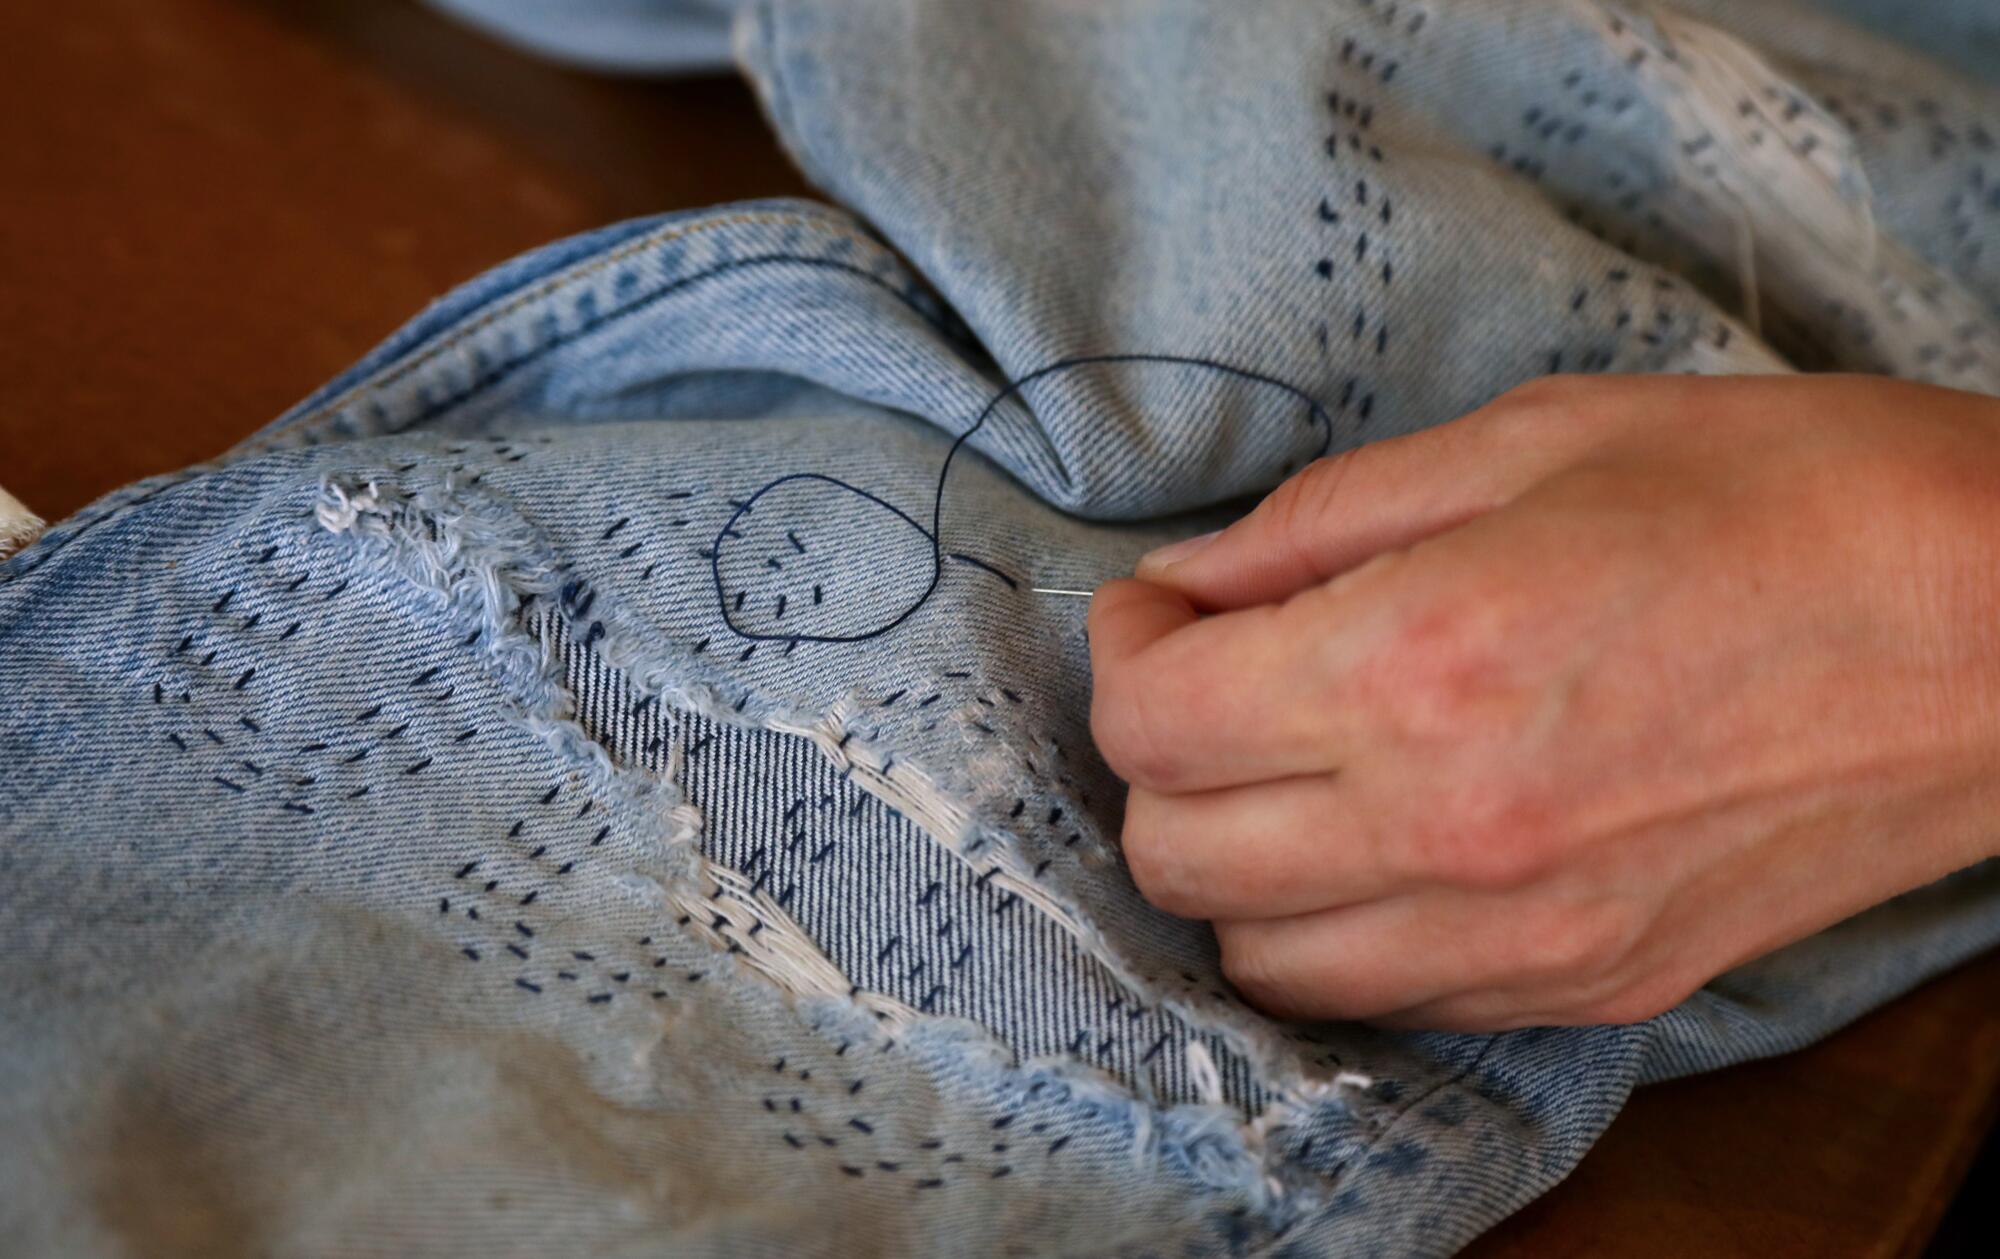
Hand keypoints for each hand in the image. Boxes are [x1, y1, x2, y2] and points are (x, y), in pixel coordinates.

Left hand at [1088, 375, 1999, 1030]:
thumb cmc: (1786, 497)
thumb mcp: (1531, 439)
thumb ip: (1320, 524)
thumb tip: (1190, 584)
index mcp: (1420, 666)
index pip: (1151, 722)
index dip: (1120, 651)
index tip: (1161, 608)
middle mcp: (1450, 829)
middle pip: (1173, 856)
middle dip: (1154, 761)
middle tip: (1210, 677)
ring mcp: (1524, 935)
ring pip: (1260, 960)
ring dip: (1235, 862)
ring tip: (1289, 767)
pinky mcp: (1591, 988)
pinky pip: (1387, 1001)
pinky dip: (1341, 932)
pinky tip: (1384, 841)